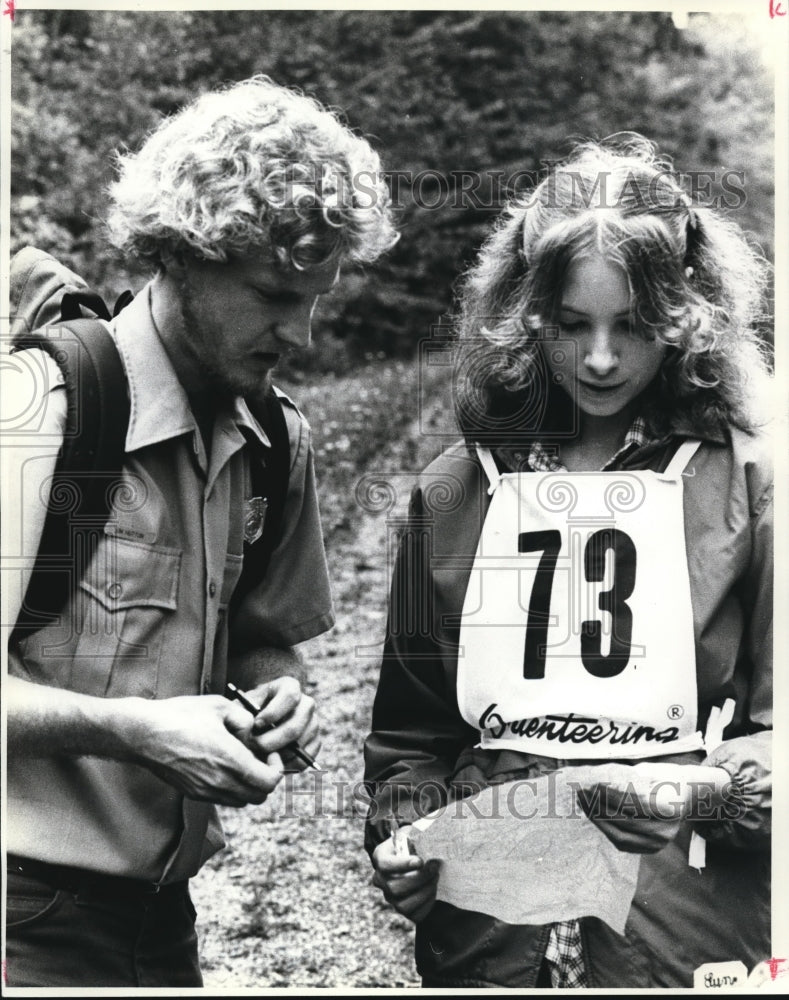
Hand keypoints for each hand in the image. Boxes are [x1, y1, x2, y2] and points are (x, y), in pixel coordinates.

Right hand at [133, 694, 284, 805]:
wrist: (143, 733)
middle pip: (258, 797)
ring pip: (241, 801)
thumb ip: (244, 719)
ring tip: (242, 762)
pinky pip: (223, 799)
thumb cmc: (179, 715)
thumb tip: (253, 731)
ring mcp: (204, 791)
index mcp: (229, 760)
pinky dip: (231, 788)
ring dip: (249, 786)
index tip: (270, 752)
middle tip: (260, 758)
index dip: (276, 768)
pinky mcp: (193, 793)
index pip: (269, 782)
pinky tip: (224, 766)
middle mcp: (219, 781)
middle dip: (266, 779)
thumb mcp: (219, 706)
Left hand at [231, 676, 319, 771]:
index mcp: (289, 687)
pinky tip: (271, 761)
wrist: (256, 725)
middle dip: (271, 741)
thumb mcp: (242, 705)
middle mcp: (306, 704)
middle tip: (253, 747)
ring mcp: (313, 724)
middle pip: (295, 726)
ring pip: (299, 745)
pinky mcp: (315, 743)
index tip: (256, 724)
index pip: (291, 695)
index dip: (273, 712)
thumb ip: (243, 712)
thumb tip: (250, 727)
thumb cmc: (246, 712)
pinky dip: (286, 765)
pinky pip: (303, 759)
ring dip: (276, 755)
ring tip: (258, 755)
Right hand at [371, 825, 439, 922]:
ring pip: (403, 905)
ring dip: (424, 892)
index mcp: (380, 857)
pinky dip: (427, 904)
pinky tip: (434, 891)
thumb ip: (418, 833)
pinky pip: (414, 915)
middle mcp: (380, 880)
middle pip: (395, 888)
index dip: (402, 865)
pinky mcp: (403, 910)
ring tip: (435, 878)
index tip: (420, 861)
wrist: (418, 857)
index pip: (385, 865)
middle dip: (419, 879)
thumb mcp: (414, 832)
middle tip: (435, 867)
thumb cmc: (416, 842)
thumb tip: (432, 836)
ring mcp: (390, 897)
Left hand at [562, 762, 729, 853]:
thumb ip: (625, 777)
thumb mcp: (650, 771)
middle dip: (598, 805)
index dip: (610, 794)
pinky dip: (605, 828)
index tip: (592, 783)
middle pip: (623, 820)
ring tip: (583, 801)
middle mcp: (665, 830)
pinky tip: (594, 814)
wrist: (689, 795)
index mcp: (668, 807)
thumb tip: (592, 776)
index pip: (633, 802)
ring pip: (619, 834)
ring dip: (597, 818)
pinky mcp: (651, 850)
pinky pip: (622, 842)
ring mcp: (659, 843)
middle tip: (581, 790)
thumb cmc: (666, 777)